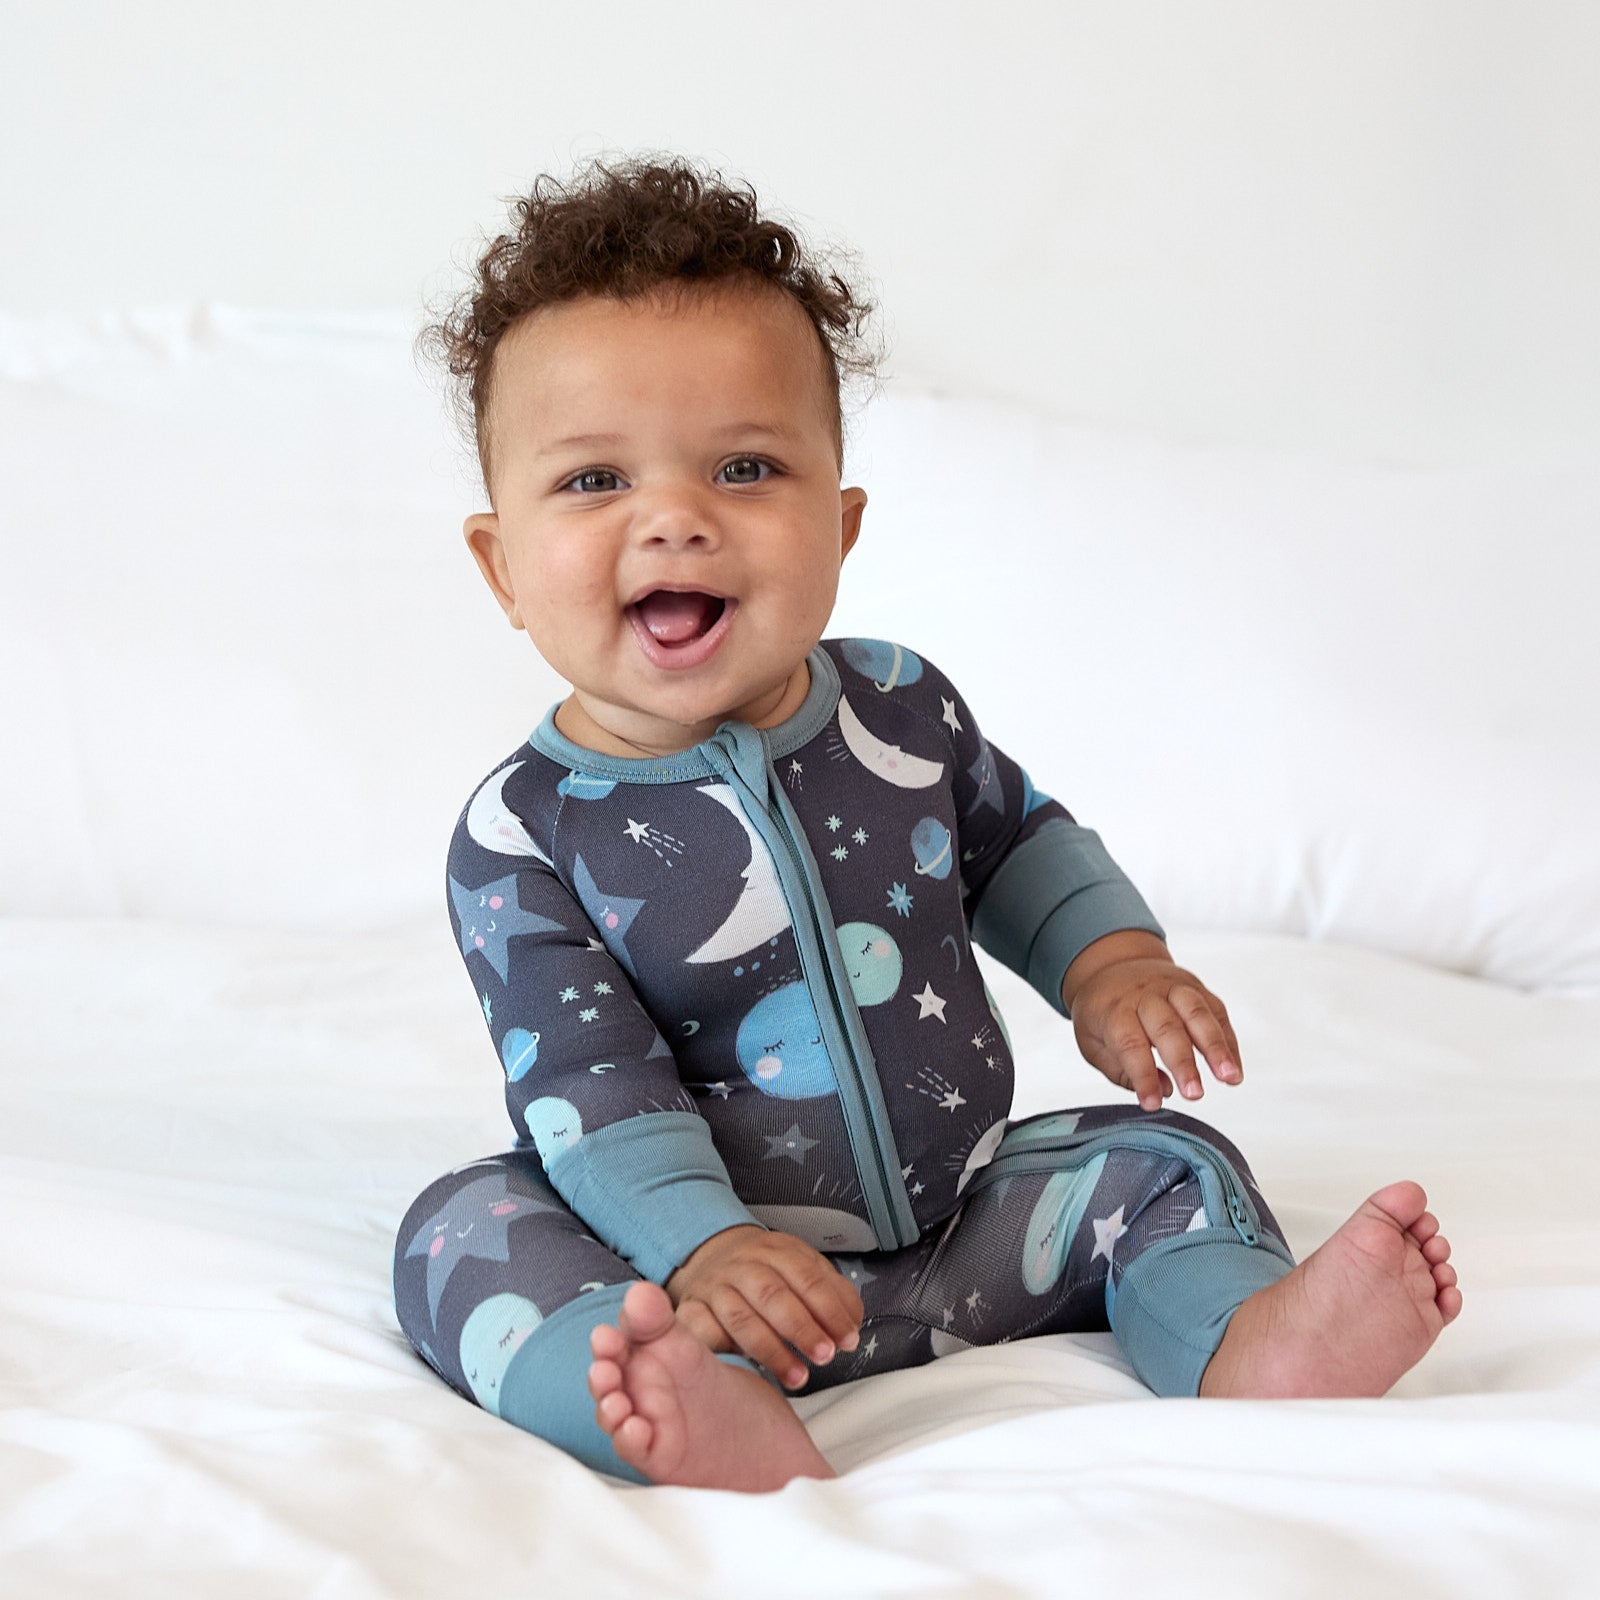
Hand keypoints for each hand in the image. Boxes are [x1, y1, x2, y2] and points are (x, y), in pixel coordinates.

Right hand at [664, 1224, 862, 1388]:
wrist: (708, 1254)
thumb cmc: (766, 1272)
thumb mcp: (803, 1268)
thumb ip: (832, 1293)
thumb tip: (852, 1326)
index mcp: (777, 1250)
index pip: (807, 1277)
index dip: (830, 1310)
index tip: (847, 1340)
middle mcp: (743, 1266)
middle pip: (773, 1295)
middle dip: (802, 1329)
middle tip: (825, 1357)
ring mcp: (714, 1288)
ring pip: (740, 1318)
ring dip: (771, 1350)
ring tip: (798, 1377)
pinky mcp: (690, 1310)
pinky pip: (702, 1332)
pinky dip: (721, 1350)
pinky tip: (742, 1371)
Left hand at [1062, 931, 1243, 1111]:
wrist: (1113, 963)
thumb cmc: (1103, 1010)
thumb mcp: (1091, 1041)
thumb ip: (1121, 1071)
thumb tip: (1164, 1092)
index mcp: (1114, 1009)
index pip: (1130, 1044)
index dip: (1143, 1076)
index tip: (1152, 1104)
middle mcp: (1145, 995)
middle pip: (1167, 1028)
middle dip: (1183, 1063)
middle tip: (1194, 1094)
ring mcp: (1173, 987)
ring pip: (1198, 1014)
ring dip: (1216, 1047)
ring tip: (1230, 1077)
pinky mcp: (1196, 987)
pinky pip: (1216, 1012)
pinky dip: (1228, 1041)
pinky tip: (1234, 1068)